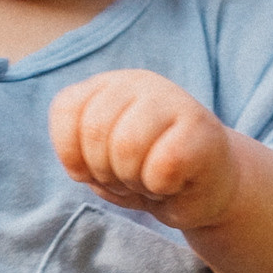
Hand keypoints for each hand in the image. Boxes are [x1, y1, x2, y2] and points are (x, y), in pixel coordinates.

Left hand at [50, 71, 238, 231]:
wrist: (205, 189)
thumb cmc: (147, 174)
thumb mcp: (102, 163)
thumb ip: (80, 154)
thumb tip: (81, 166)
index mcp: (108, 86)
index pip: (67, 107)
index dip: (72, 152)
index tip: (93, 169)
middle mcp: (139, 83)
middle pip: (95, 130)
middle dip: (105, 171)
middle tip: (129, 177)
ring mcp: (173, 99)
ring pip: (127, 147)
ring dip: (133, 180)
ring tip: (150, 179)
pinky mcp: (202, 128)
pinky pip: (163, 166)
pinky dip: (160, 187)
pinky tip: (173, 182)